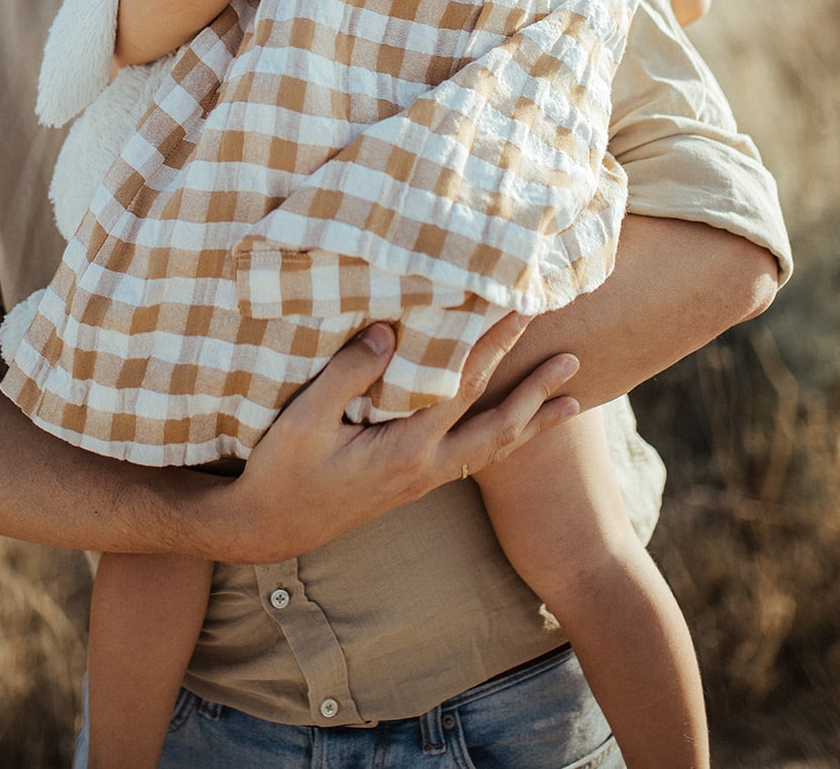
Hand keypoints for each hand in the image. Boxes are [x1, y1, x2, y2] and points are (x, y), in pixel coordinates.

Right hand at [216, 315, 578, 563]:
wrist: (266, 528)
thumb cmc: (281, 471)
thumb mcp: (304, 419)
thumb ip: (348, 372)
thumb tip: (390, 331)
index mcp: (405, 449)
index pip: (462, 388)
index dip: (493, 346)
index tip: (519, 311)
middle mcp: (426, 468)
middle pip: (499, 426)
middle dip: (536, 390)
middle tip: (572, 355)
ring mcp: (423, 479)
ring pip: (494, 449)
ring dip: (533, 420)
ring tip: (573, 399)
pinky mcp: (414, 482)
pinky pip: (474, 457)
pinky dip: (506, 439)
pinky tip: (516, 427)